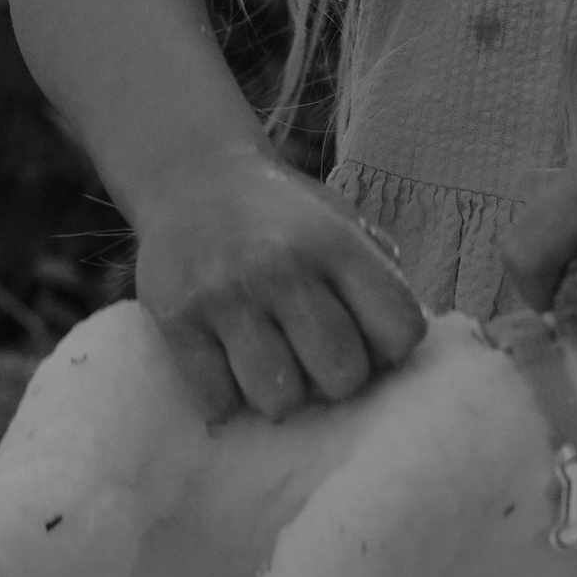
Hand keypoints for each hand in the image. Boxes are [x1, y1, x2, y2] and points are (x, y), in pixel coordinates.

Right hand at [133, 151, 426, 423]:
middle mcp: (283, 266)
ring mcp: (225, 294)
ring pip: (279, 400)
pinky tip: (225, 364)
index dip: (388, 348)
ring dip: (278, 393)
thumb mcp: (340, 220)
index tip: (365, 338)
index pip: (400, 332)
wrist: (190, 174)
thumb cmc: (280, 215)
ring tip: (269, 362)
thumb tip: (398, 352)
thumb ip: (378, 275)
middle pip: (341, 376)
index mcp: (335, 242)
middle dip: (333, 377)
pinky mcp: (175, 318)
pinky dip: (224, 397)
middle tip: (311, 356)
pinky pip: (216, 402)